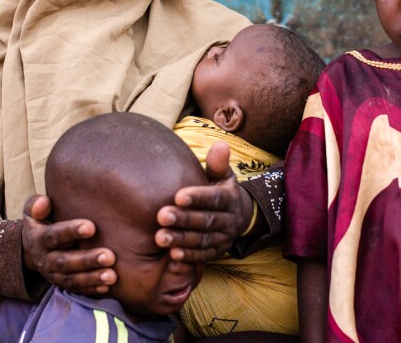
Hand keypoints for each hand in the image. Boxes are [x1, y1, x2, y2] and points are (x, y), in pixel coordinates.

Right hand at [22, 194, 116, 294]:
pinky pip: (77, 290)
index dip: (71, 231)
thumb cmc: (41, 224)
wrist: (31, 251)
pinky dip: (91, 290)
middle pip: (66, 262)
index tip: (91, 227)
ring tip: (112, 276)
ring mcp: (55, 275)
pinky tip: (107, 287)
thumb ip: (35, 205)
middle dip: (87, 260)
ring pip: (73, 279)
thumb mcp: (33, 214)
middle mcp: (47, 260)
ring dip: (93, 278)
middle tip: (109, 256)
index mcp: (40, 239)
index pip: (54, 236)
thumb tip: (43, 202)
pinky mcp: (64, 285)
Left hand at [155, 141, 253, 261]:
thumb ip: (218, 164)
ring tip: (160, 238)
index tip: (178, 196)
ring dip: (182, 240)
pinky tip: (172, 256)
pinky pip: (204, 256)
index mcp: (229, 198)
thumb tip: (221, 144)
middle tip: (161, 216)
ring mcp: (224, 237)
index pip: (214, 198)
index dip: (198, 197)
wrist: (240, 216)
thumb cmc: (221, 189)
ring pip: (203, 240)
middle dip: (184, 219)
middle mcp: (229, 219)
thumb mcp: (223, 175)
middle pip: (206, 220)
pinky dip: (189, 257)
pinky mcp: (218, 252)